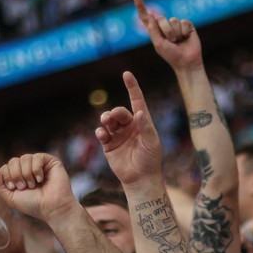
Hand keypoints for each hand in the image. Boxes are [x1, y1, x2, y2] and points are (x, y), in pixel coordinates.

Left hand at [0, 153, 79, 224]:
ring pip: (24, 158)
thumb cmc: (34, 205)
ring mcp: (40, 164)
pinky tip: (41, 179)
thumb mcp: (11, 198)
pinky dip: (36, 169)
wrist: (52, 208)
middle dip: (16, 175)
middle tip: (25, 187)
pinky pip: (37, 157)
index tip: (16, 188)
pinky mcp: (50, 161)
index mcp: (19, 176)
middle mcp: (28, 169)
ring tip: (34, 185)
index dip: (7, 177)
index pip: (5, 167)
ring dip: (27, 174)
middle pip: (13, 161)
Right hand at [95, 71, 164, 186]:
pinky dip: (101, 132)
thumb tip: (139, 112)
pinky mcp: (109, 145)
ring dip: (106, 119)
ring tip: (106, 122)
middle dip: (116, 112)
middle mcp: (129, 126)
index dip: (132, 87)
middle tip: (113, 117)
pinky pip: (102, 133)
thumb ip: (146, 127)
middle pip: (120, 112)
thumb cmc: (150, 160)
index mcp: (142, 122)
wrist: (140, 179)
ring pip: (109, 121)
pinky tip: (103, 135)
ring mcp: (118, 135)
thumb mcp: (152, 143)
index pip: (137, 101)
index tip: (126, 74)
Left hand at [135, 0, 202, 70]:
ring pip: (173, 20)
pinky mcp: (187, 25)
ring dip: (175, 33)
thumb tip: (150, 16)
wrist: (187, 62)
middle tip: (172, 42)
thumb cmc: (172, 56)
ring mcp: (176, 25)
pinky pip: (183, 22)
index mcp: (155, 31)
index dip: (141, 7)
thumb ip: (153, 30)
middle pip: (160, 18)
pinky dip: (184, 32)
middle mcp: (165, 26)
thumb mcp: (159, 44)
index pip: (146, 17)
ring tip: (179, 41)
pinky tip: (186, 38)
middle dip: (166, 30)